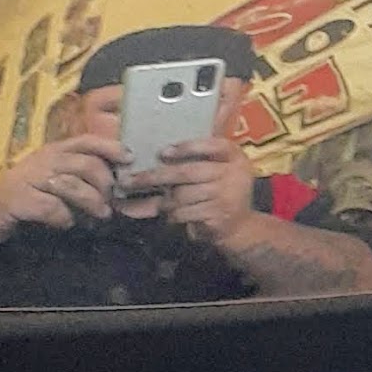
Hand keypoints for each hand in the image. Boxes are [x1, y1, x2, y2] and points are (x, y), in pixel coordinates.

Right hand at [0, 133, 127, 244]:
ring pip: (73, 185)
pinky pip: (53, 208)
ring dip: (92, 202)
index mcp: (51, 152)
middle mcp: (41, 160)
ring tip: (101, 215)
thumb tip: (112, 183)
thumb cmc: (23, 199)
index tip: (128, 159)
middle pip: (86, 164)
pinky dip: (65, 219)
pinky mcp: (18, 199)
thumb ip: (76, 177)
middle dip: (105, 184)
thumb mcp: (50, 182)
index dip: (110, 147)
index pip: (85, 141)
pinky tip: (65, 224)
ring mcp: (28, 178)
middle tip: (111, 201)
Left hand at [130, 134, 257, 246]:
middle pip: (187, 172)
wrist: (241, 226)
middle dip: (155, 176)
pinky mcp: (218, 216)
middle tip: (129, 180)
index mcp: (233, 155)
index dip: (186, 148)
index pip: (211, 144)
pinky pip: (185, 212)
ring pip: (182, 195)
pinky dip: (173, 215)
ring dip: (166, 201)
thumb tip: (159, 151)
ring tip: (161, 203)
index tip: (163, 152)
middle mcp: (233, 173)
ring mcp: (227, 195)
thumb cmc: (221, 192)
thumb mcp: (216, 170)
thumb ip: (195, 158)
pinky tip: (172, 215)